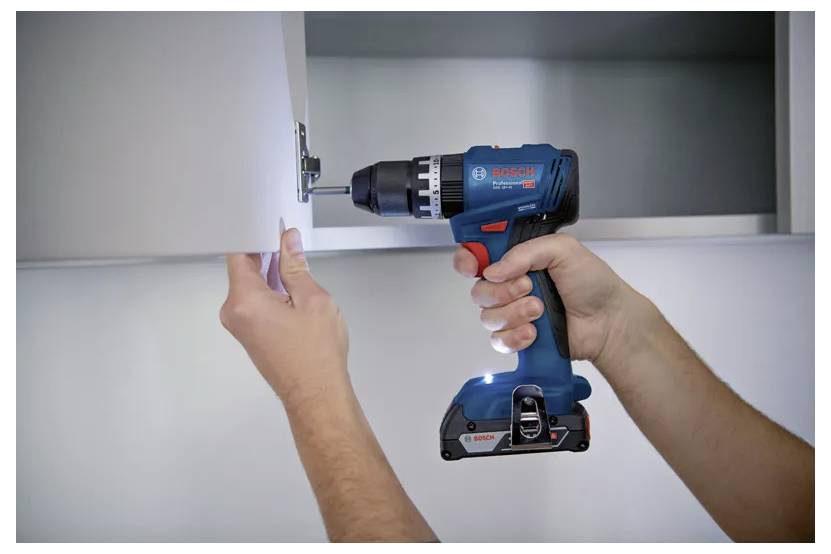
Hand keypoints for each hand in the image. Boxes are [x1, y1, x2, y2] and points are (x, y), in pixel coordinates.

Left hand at [220, 229, 348, 405]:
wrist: (316, 395)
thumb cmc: (316, 357)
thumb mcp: (313, 299)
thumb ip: (296, 266)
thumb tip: (289, 243)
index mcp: (244, 300)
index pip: (239, 253)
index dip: (256, 236)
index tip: (273, 229)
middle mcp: (235, 312)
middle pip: (243, 268)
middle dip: (267, 253)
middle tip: (290, 244)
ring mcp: (240, 324)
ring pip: (250, 284)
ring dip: (271, 272)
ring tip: (296, 268)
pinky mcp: (249, 332)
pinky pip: (254, 300)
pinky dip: (270, 289)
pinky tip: (291, 288)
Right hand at [453, 234, 649, 364]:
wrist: (609, 321)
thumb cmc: (593, 283)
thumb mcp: (563, 250)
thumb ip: (526, 251)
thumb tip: (494, 269)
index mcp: (518, 259)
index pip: (478, 256)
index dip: (468, 260)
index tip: (474, 266)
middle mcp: (511, 285)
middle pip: (479, 290)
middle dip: (502, 291)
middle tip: (529, 288)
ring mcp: (513, 312)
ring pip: (488, 317)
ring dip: (514, 314)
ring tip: (540, 311)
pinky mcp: (518, 338)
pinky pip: (498, 340)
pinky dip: (515, 337)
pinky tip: (534, 333)